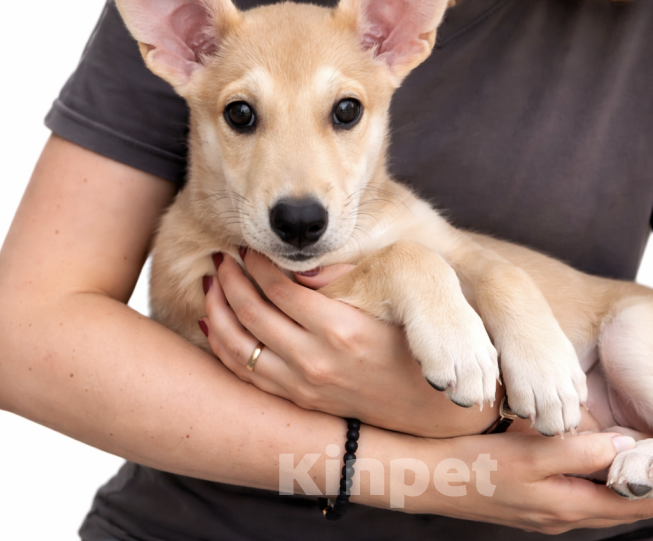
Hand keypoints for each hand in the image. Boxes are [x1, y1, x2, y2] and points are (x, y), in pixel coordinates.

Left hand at [202, 250, 499, 436]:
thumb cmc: (424, 339)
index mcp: (341, 328)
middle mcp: (316, 361)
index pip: (279, 288)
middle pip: (251, 312)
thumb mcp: (400, 292)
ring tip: (213, 283)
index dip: (258, 262)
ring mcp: (306, 387)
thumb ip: (350, 274)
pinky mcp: (303, 402)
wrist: (439, 407)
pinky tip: (214, 325)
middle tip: (222, 255)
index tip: (249, 245)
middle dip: (231, 278)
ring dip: (219, 310)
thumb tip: (303, 264)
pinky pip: (247, 376)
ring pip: (239, 347)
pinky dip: (223, 348)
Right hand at [427, 432, 652, 533]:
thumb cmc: (474, 466)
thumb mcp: (527, 456)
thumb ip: (576, 451)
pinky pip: (585, 493)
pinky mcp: (535, 498)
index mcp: (569, 505)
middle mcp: (564, 513)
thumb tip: (625, 448)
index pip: (635, 503)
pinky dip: (608, 482)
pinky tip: (610, 466)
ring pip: (606, 500)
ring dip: (637, 490)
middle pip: (626, 507)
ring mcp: (549, 509)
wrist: (427, 480)